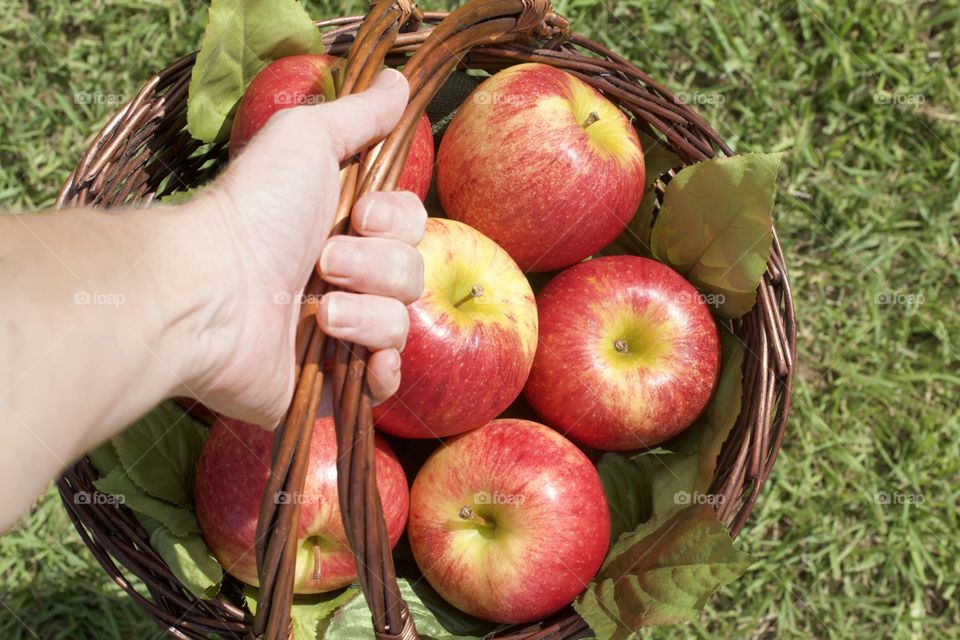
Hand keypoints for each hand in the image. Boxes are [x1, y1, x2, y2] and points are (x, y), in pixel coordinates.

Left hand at [181, 69, 424, 427]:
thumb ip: (359, 114)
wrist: (209, 292)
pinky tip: (361, 364)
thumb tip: (400, 82)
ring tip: (319, 311)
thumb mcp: (306, 141)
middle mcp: (345, 278)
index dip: (397, 222)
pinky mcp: (329, 382)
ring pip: (401, 324)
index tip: (358, 215)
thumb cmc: (253, 212)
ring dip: (367, 314)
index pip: (411, 226)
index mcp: (344, 228)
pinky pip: (387, 381)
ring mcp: (338, 333)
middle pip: (412, 272)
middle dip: (377, 266)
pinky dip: (380, 371)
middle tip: (325, 262)